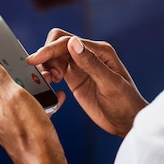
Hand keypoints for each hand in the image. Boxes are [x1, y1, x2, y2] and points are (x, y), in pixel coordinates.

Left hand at [0, 52, 66, 163]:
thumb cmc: (31, 134)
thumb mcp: (15, 97)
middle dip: (11, 70)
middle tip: (25, 63)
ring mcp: (9, 122)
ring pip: (15, 95)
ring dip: (28, 85)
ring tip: (43, 82)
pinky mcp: (23, 130)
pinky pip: (28, 108)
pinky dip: (38, 101)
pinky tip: (52, 100)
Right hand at [27, 28, 147, 136]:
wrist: (128, 123)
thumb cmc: (126, 103)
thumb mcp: (110, 84)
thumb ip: (91, 63)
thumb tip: (73, 43)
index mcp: (100, 51)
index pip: (67, 41)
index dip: (49, 49)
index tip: (35, 59)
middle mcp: (89, 55)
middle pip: (58, 44)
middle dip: (46, 55)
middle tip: (47, 75)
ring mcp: (81, 67)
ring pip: (55, 56)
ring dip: (46, 65)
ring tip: (50, 81)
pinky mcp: (75, 79)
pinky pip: (56, 69)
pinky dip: (49, 74)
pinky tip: (52, 84)